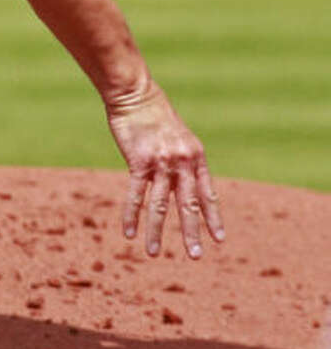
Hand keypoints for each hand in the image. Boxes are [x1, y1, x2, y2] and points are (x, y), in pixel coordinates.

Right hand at [105, 80, 225, 258]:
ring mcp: (161, 163)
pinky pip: (136, 195)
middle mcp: (182, 162)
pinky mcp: (139, 162)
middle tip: (195, 255)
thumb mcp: (178, 136)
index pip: (208, 194)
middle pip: (189, 204)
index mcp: (196, 156)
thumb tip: (181, 180)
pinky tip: (129, 232)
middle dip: (192, 231)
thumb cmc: (154, 113)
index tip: (219, 239)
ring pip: (161, 205)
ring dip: (157, 231)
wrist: (135, 93)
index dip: (213, 217)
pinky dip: (132, 215)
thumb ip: (181, 159)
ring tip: (154, 254)